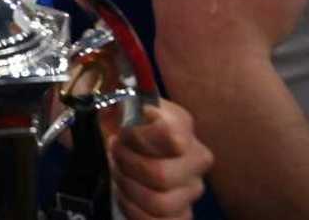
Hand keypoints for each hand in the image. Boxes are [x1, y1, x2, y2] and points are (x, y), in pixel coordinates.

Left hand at [108, 101, 212, 219]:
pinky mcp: (182, 213)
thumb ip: (122, 99)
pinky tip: (126, 196)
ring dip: (129, 190)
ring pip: (161, 203)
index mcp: (181, 123)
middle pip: (161, 175)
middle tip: (115, 154)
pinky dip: (136, 212)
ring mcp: (192, 188)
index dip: (136, 138)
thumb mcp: (112, 99)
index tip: (120, 132)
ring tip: (119, 174)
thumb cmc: (114, 118)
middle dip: (127, 166)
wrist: (112, 138)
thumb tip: (132, 109)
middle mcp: (196, 157)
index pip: (170, 137)